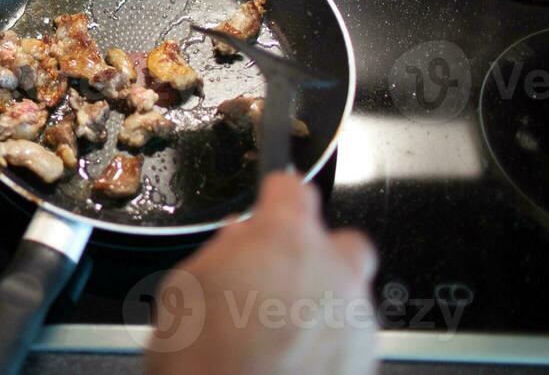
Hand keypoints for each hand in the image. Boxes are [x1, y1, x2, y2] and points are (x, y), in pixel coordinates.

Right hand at [146, 172, 377, 374]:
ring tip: (275, 336)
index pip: (293, 190)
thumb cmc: (201, 362)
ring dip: (320, 306)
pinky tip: (289, 364)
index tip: (269, 206)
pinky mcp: (363, 366)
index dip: (277, 197)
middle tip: (280, 276)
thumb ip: (223, 253)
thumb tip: (240, 241)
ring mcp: (355, 325)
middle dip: (319, 255)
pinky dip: (326, 349)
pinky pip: (350, 343)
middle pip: (343, 244)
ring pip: (348, 298)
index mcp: (284, 241)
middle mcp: (332, 274)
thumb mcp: (185, 289)